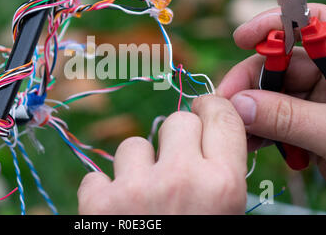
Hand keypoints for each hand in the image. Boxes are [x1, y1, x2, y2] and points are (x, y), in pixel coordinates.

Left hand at [77, 96, 246, 213]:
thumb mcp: (229, 213)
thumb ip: (225, 173)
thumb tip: (217, 135)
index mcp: (223, 185)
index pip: (221, 113)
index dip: (212, 111)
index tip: (204, 116)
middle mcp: (180, 179)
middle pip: (176, 120)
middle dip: (177, 140)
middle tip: (175, 169)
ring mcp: (135, 189)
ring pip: (133, 144)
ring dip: (138, 167)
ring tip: (144, 199)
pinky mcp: (97, 205)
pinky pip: (96, 176)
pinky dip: (105, 193)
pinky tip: (117, 213)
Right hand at [218, 3, 325, 198]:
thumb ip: (288, 117)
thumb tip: (239, 104)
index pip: (315, 23)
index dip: (276, 24)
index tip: (241, 39)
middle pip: (284, 61)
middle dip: (251, 81)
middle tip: (225, 101)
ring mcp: (323, 100)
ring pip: (275, 93)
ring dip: (251, 109)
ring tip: (233, 127)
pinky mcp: (312, 125)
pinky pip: (277, 119)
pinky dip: (261, 129)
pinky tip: (248, 141)